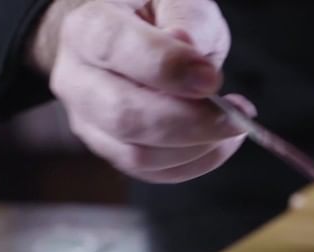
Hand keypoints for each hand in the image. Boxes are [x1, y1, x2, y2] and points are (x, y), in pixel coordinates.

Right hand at [33, 0, 252, 182]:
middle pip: (124, 116)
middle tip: (236, 116)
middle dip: (190, 123)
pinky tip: (219, 141)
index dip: (167, 68)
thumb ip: (186, 20)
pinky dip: (195, 163)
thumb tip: (187, 49)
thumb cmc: (154, 18)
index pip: (116, 49)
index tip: (212, 80)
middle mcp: (76, 80)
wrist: (125, 39)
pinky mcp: (111, 151)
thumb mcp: (177, 1)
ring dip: (197, 148)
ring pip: (138, 154)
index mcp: (87, 28)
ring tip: (233, 125)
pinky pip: (153, 173)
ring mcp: (88, 122)